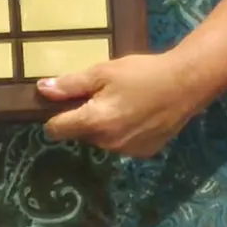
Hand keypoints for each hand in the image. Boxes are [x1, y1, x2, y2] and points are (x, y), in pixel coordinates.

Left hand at [38, 53, 198, 158]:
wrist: (185, 85)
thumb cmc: (141, 73)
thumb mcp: (102, 72)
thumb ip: (71, 84)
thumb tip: (41, 90)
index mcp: (95, 123)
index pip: (57, 130)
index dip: (52, 116)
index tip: (57, 103)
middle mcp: (108, 144)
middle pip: (80, 132)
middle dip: (82, 115)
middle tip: (97, 91)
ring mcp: (128, 152)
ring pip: (100, 138)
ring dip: (101, 123)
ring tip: (119, 99)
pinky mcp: (144, 153)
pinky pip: (120, 143)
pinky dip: (121, 130)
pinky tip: (135, 112)